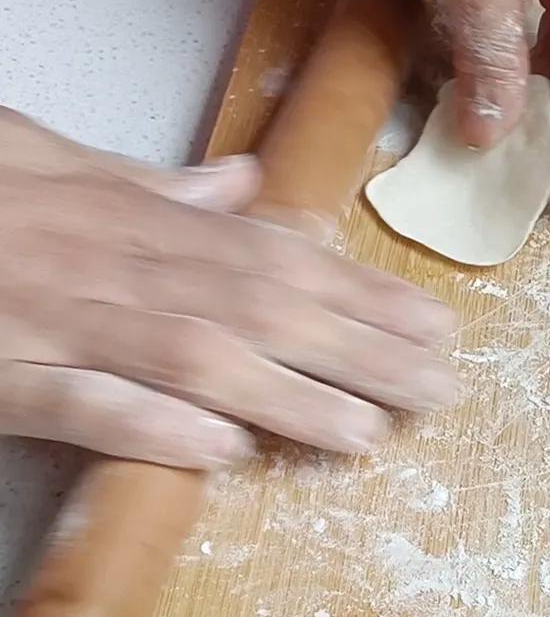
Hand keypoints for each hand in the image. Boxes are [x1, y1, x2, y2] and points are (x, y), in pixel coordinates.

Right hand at [0, 110, 460, 468]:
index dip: (359, 295)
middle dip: (356, 350)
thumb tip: (235, 189)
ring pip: (187, 357)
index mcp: (125, 220)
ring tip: (365, 435)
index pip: (268, 258)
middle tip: (441, 389)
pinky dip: (150, 426)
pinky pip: (80, 403)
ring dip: (284, 396)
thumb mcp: (41, 162)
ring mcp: (50, 322)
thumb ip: (143, 184)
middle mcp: (104, 267)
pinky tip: (221, 454)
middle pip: (254, 308)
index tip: (432, 327)